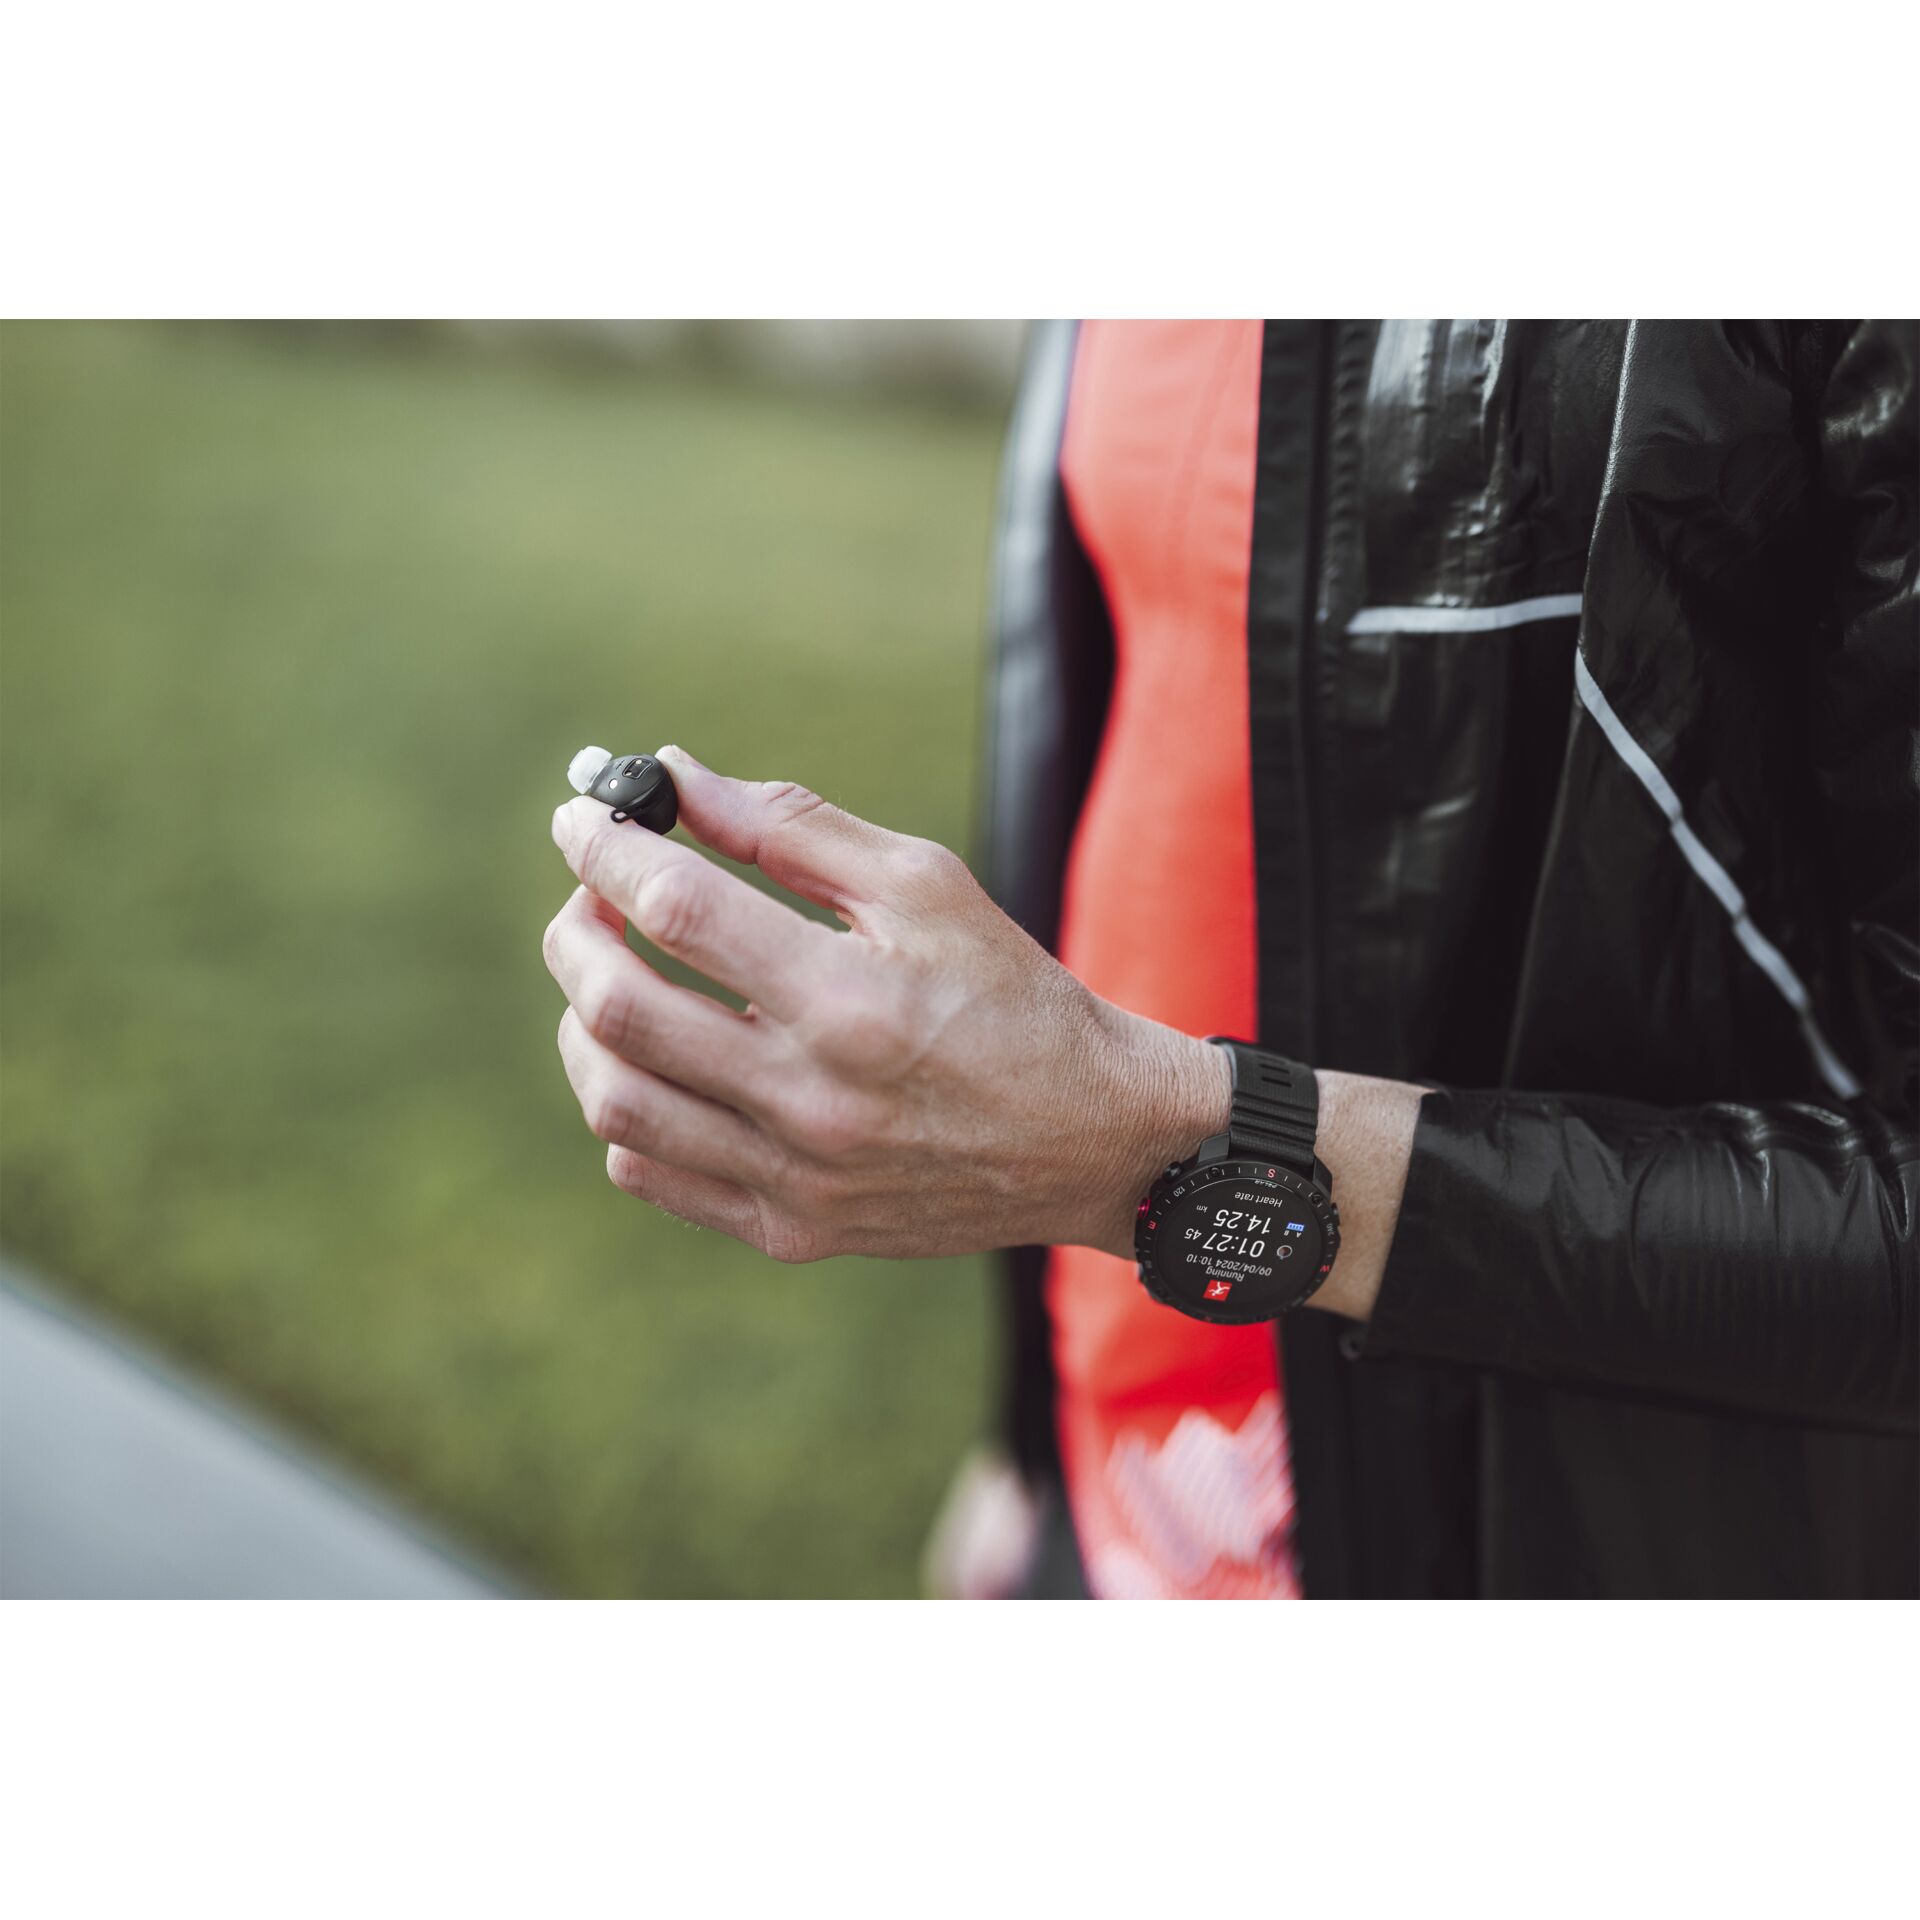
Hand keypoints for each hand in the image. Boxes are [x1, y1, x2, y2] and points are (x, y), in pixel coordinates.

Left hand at [542, 746, 1229, 1264]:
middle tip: (593, 893)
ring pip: (615, 1102)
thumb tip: (675, 775)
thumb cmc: (1013, 996)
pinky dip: (627, 1109)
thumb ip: (794, 825)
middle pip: (617, 1008)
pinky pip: (650, 1172)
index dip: (609, 848)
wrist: (1092, 1140)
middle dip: (576, 930)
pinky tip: (660, 1063)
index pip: (676, 908)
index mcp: (849, 999)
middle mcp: (811, 1099)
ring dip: (585, 1022)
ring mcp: (794, 1177)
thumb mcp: (926, 885)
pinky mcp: (791, 1229)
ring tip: (613, 975)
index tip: (585, 817)